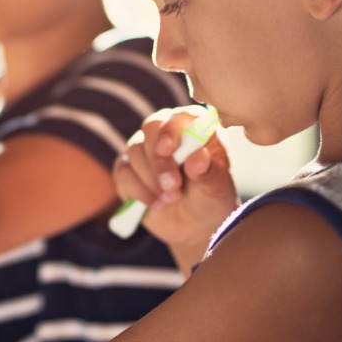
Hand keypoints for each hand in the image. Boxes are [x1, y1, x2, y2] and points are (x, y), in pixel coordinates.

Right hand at [113, 106, 240, 250]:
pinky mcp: (128, 170)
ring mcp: (144, 150)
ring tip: (172, 199)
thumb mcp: (217, 187)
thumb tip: (199, 156)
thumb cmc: (211, 197)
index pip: (178, 117)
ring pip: (135, 151)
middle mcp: (167, 133)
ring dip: (152, 180)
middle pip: (151, 128)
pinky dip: (140, 192)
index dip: (171, 130)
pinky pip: (124, 173)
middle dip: (159, 160)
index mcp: (194, 128)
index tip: (169, 150)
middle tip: (172, 186)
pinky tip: (157, 204)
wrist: (195, 223)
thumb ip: (208, 171)